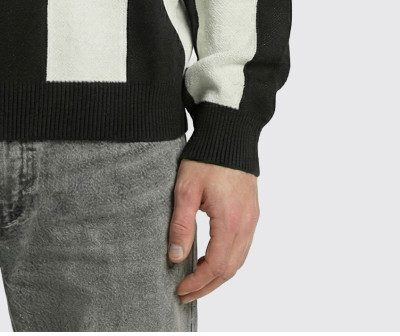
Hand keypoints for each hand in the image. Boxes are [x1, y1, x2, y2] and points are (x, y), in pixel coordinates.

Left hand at [167, 158, 258, 303]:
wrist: (230, 134)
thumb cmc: (206, 158)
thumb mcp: (186, 189)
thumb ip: (181, 224)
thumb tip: (175, 257)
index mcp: (230, 221)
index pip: (216, 266)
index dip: (198, 283)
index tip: (180, 290)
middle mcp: (246, 224)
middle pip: (230, 269)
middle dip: (207, 286)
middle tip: (185, 294)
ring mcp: (252, 219)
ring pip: (238, 260)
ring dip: (218, 276)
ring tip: (196, 283)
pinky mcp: (252, 213)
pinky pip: (242, 247)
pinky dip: (227, 261)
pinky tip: (211, 261)